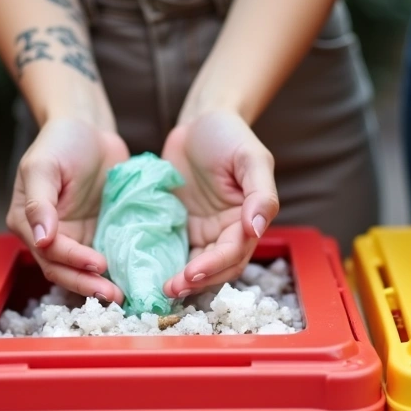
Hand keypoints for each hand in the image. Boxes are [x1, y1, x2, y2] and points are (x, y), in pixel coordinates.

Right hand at [8, 117, 128, 303]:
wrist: (88, 128)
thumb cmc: (61, 142)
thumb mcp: (43, 166)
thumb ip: (39, 202)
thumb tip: (41, 237)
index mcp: (28, 222)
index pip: (50, 251)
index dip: (73, 260)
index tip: (99, 264)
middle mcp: (49, 236)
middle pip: (63, 270)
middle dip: (86, 285)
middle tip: (113, 296)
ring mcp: (75, 238)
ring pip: (82, 272)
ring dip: (100, 286)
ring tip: (123, 297)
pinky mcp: (97, 235)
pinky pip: (105, 258)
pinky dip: (116, 272)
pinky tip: (132, 280)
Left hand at [160, 110, 279, 297]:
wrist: (199, 120)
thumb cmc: (228, 135)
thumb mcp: (250, 157)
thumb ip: (260, 193)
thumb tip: (256, 228)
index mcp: (247, 219)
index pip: (234, 252)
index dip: (215, 266)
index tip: (191, 273)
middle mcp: (227, 231)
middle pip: (218, 268)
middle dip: (196, 282)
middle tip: (170, 289)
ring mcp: (203, 232)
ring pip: (197, 268)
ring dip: (182, 282)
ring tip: (161, 289)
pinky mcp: (181, 228)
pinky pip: (175, 253)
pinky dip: (166, 266)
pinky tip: (149, 272)